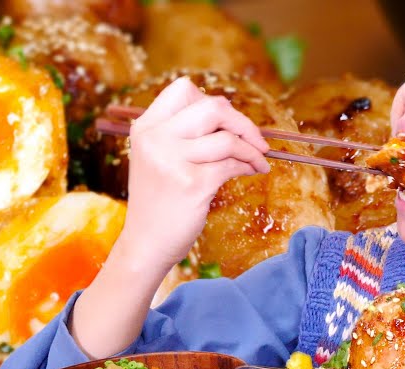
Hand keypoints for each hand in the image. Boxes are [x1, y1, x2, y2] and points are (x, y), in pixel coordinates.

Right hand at [113, 76, 270, 273]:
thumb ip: (184, 134)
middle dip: (243, 123)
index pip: (183, 89)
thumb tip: (232, 116)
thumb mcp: (159, 158)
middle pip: (212, 107)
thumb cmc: (160, 200)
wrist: (146, 243)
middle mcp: (155, 138)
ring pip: (227, 139)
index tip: (227, 122)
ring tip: (259, 162)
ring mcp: (172, 160)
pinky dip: (248, 166)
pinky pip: (232, 165)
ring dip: (252, 150)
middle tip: (257, 141)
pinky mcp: (192, 184)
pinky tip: (251, 172)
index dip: (212, 102)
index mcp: (146, 127)